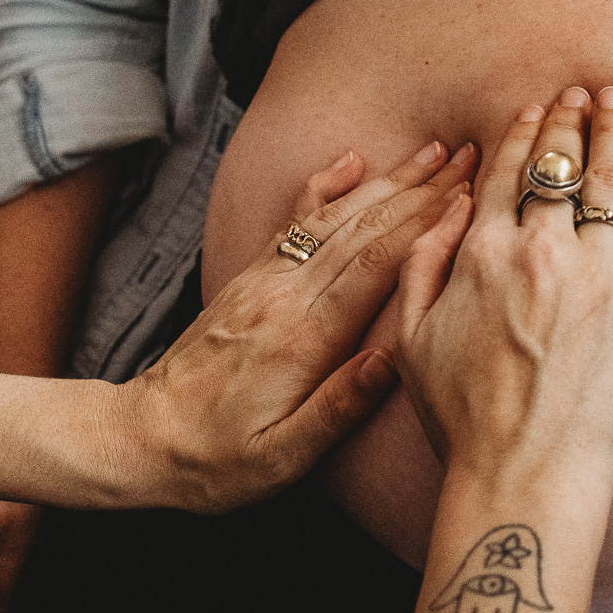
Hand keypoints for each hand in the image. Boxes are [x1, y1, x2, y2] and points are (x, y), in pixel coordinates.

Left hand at [122, 140, 477, 512]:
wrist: (140, 439)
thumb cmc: (216, 461)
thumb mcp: (280, 458)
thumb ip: (337, 409)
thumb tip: (392, 361)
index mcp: (302, 341)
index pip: (374, 268)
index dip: (425, 228)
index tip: (469, 197)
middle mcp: (283, 298)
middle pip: (364, 230)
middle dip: (422, 191)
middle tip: (472, 157)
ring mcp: (264, 282)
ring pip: (335, 216)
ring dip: (389, 180)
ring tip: (435, 151)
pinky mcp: (250, 279)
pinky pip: (295, 221)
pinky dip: (327, 186)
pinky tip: (352, 160)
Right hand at [391, 86, 612, 481]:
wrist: (523, 473)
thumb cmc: (464, 419)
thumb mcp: (413, 339)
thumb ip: (423, 265)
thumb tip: (446, 210)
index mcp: (482, 254)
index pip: (507, 173)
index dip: (522, 133)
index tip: (535, 108)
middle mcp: (541, 250)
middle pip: (561, 165)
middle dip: (571, 120)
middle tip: (583, 93)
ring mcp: (599, 275)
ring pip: (612, 182)